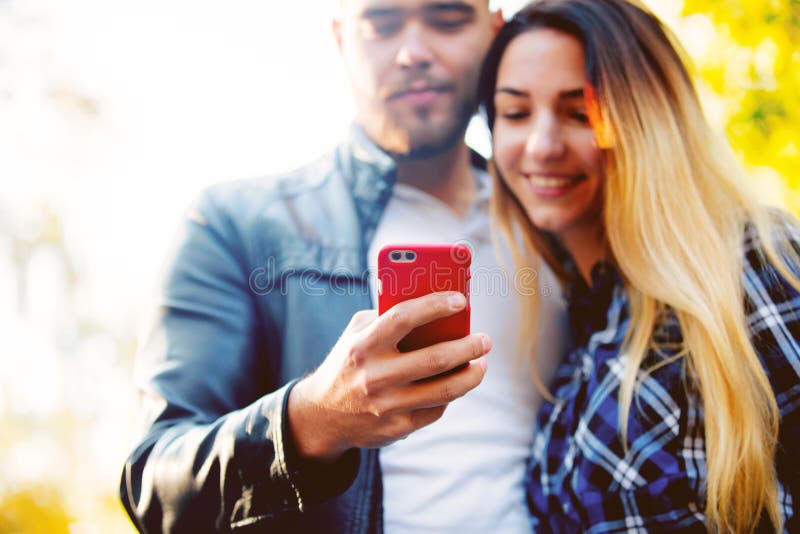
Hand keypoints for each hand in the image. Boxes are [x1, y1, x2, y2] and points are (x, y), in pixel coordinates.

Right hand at [287, 291, 490, 462]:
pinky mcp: (397, 429)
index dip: (434, 305)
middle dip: (468, 347)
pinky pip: (437, 409)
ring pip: (445, 390)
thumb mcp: (356, 333)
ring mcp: (387, 406)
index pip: (403, 318)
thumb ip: (388, 317)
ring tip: (482, 363)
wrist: (323, 415)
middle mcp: (375, 376)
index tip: (460, 300)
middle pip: (435, 359)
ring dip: (472, 375)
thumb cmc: (351, 361)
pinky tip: (457, 383)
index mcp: (363, 346)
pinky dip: (452, 394)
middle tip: (485, 339)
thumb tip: (437, 308)